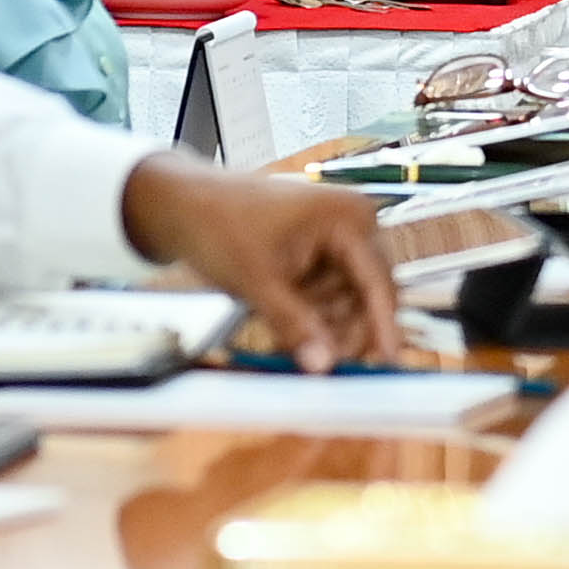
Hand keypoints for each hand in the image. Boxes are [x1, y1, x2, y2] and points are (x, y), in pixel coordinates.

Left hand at [121, 155, 399, 370]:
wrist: (182, 203)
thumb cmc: (219, 227)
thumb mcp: (259, 283)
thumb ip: (296, 326)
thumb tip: (324, 366)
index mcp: (348, 219)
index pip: (377, 281)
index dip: (383, 325)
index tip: (387, 361)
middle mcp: (353, 222)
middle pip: (367, 292)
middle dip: (342, 327)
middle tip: (319, 361)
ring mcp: (338, 233)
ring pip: (348, 296)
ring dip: (323, 323)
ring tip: (286, 339)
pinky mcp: (321, 246)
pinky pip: (329, 289)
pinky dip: (311, 310)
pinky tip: (284, 323)